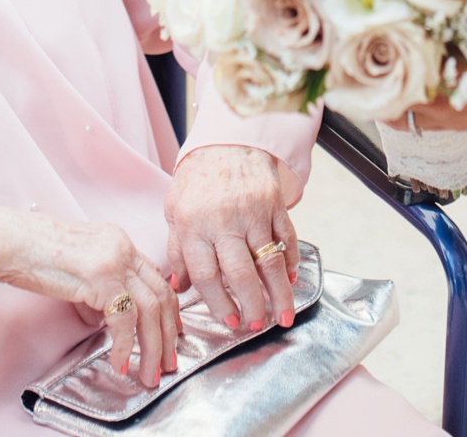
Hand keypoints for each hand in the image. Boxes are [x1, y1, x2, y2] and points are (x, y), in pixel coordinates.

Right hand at [0, 202, 178, 387]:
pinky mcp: (101, 278)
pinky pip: (124, 319)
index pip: (155, 277)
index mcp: (119, 242)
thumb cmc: (32, 253)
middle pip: (160, 294)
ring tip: (149, 372)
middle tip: (168, 360)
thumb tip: (104, 315)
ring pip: (149, 309)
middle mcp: (123, 248)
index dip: (168, 308)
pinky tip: (120, 362)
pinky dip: (125, 346)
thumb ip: (97, 286)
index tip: (171, 331)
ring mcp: (114, 261)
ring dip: (153, 346)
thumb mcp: (77, 265)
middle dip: (168, 333)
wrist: (10, 241)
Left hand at [164, 146, 297, 332]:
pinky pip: (287, 238)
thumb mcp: (174, 211)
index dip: (219, 303)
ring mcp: (253, 211)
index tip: (231, 322)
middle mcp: (224, 220)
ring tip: (284, 316)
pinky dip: (291, 262)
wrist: (227, 140)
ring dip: (279, 293)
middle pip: (241, 273)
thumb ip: (177, 251)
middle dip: (252, 305)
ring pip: (269, 260)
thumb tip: (180, 289)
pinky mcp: (274, 203)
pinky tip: (291, 280)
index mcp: (193, 225)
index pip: (206, 275)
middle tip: (258, 325)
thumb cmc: (197, 180)